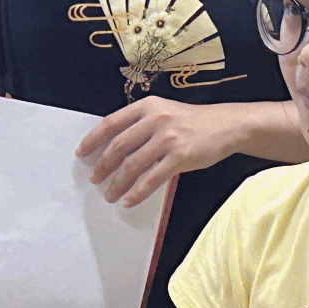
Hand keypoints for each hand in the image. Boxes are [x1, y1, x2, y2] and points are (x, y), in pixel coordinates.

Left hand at [76, 98, 234, 206]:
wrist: (227, 125)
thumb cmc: (194, 121)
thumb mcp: (165, 112)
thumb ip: (141, 124)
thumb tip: (115, 147)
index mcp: (147, 106)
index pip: (111, 123)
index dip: (93, 139)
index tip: (81, 153)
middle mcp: (156, 120)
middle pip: (119, 146)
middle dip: (103, 165)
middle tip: (94, 178)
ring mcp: (168, 139)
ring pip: (133, 165)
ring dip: (118, 183)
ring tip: (110, 194)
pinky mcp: (181, 157)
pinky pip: (152, 179)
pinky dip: (138, 192)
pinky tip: (129, 200)